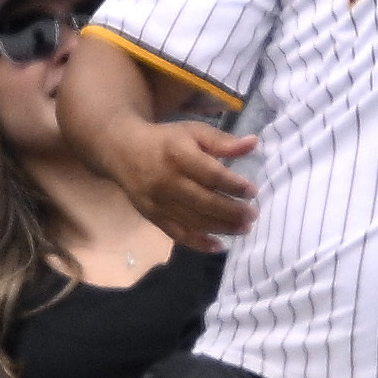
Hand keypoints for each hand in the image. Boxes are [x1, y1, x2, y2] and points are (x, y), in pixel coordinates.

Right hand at [125, 120, 260, 247]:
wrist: (123, 152)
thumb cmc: (167, 141)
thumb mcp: (194, 132)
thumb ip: (223, 141)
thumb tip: (253, 143)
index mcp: (178, 154)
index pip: (211, 174)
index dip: (234, 185)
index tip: (253, 191)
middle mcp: (167, 180)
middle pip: (204, 201)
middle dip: (232, 211)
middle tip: (253, 215)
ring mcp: (158, 202)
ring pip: (193, 220)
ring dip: (221, 228)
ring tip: (244, 229)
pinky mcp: (152, 216)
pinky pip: (177, 234)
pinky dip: (199, 243)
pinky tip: (219, 245)